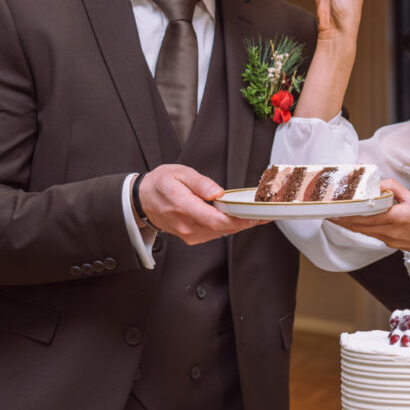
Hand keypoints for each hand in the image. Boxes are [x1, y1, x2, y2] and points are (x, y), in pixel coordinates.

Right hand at [138, 164, 262, 243]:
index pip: (216, 220)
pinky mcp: (193, 236)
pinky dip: (230, 225)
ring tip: (256, 211)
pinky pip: (216, 232)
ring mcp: (189, 234)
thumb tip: (217, 192)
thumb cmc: (160, 185)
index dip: (239, 220)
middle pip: (224, 228)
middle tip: (266, 210)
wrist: (143, 200)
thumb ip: (200, 183)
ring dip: (240, 223)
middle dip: (246, 220)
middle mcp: (187, 225)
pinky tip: (238, 215)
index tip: (255, 215)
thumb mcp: (179, 173)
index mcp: (183, 206)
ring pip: (222, 232)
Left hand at [329, 178, 409, 260]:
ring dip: (348, 224)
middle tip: (327, 210)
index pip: (365, 214)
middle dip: (342, 218)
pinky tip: (356, 221)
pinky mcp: (392, 243)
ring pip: (363, 231)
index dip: (347, 211)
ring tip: (335, 215)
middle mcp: (390, 231)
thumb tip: (379, 183)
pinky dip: (361, 227)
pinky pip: (372, 234)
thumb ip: (395, 190)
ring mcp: (390, 240)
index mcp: (397, 217)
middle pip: (358, 225)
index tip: (334, 205)